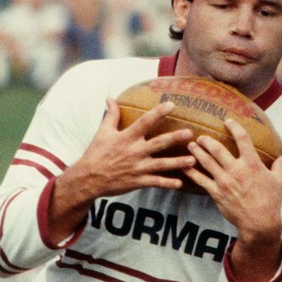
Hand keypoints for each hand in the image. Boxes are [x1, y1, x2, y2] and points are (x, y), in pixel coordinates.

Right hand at [47, 99, 195, 245]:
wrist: (87, 179)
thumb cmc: (96, 153)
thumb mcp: (103, 132)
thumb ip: (111, 115)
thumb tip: (110, 98)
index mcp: (127, 137)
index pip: (145, 122)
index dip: (158, 113)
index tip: (172, 104)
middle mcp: (134, 151)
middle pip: (158, 143)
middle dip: (175, 138)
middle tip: (190, 133)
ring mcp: (137, 167)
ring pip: (161, 164)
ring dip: (178, 163)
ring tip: (193, 160)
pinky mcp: (138, 181)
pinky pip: (155, 182)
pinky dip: (167, 183)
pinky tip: (181, 183)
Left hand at [185, 119, 281, 281]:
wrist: (259, 222)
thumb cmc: (271, 200)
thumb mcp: (278, 181)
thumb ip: (280, 165)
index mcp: (252, 164)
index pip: (242, 139)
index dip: (234, 127)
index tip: (227, 121)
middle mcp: (236, 170)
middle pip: (217, 149)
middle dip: (207, 140)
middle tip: (201, 136)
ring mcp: (224, 181)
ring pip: (206, 162)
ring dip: (197, 152)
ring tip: (190, 145)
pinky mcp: (217, 193)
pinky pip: (201, 180)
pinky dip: (191, 173)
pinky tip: (184, 166)